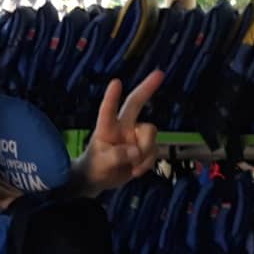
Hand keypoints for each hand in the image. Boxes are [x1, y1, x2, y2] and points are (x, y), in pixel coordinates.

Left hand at [78, 70, 162, 193]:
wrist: (100, 180)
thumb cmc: (94, 167)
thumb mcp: (100, 165)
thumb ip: (116, 157)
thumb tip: (135, 152)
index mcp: (106, 129)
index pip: (107, 112)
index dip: (112, 98)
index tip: (116, 82)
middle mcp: (122, 127)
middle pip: (136, 103)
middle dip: (147, 88)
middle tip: (159, 73)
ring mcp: (135, 136)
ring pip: (150, 134)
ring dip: (145, 153)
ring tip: (132, 167)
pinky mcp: (145, 146)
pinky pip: (155, 151)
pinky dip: (147, 163)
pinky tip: (135, 170)